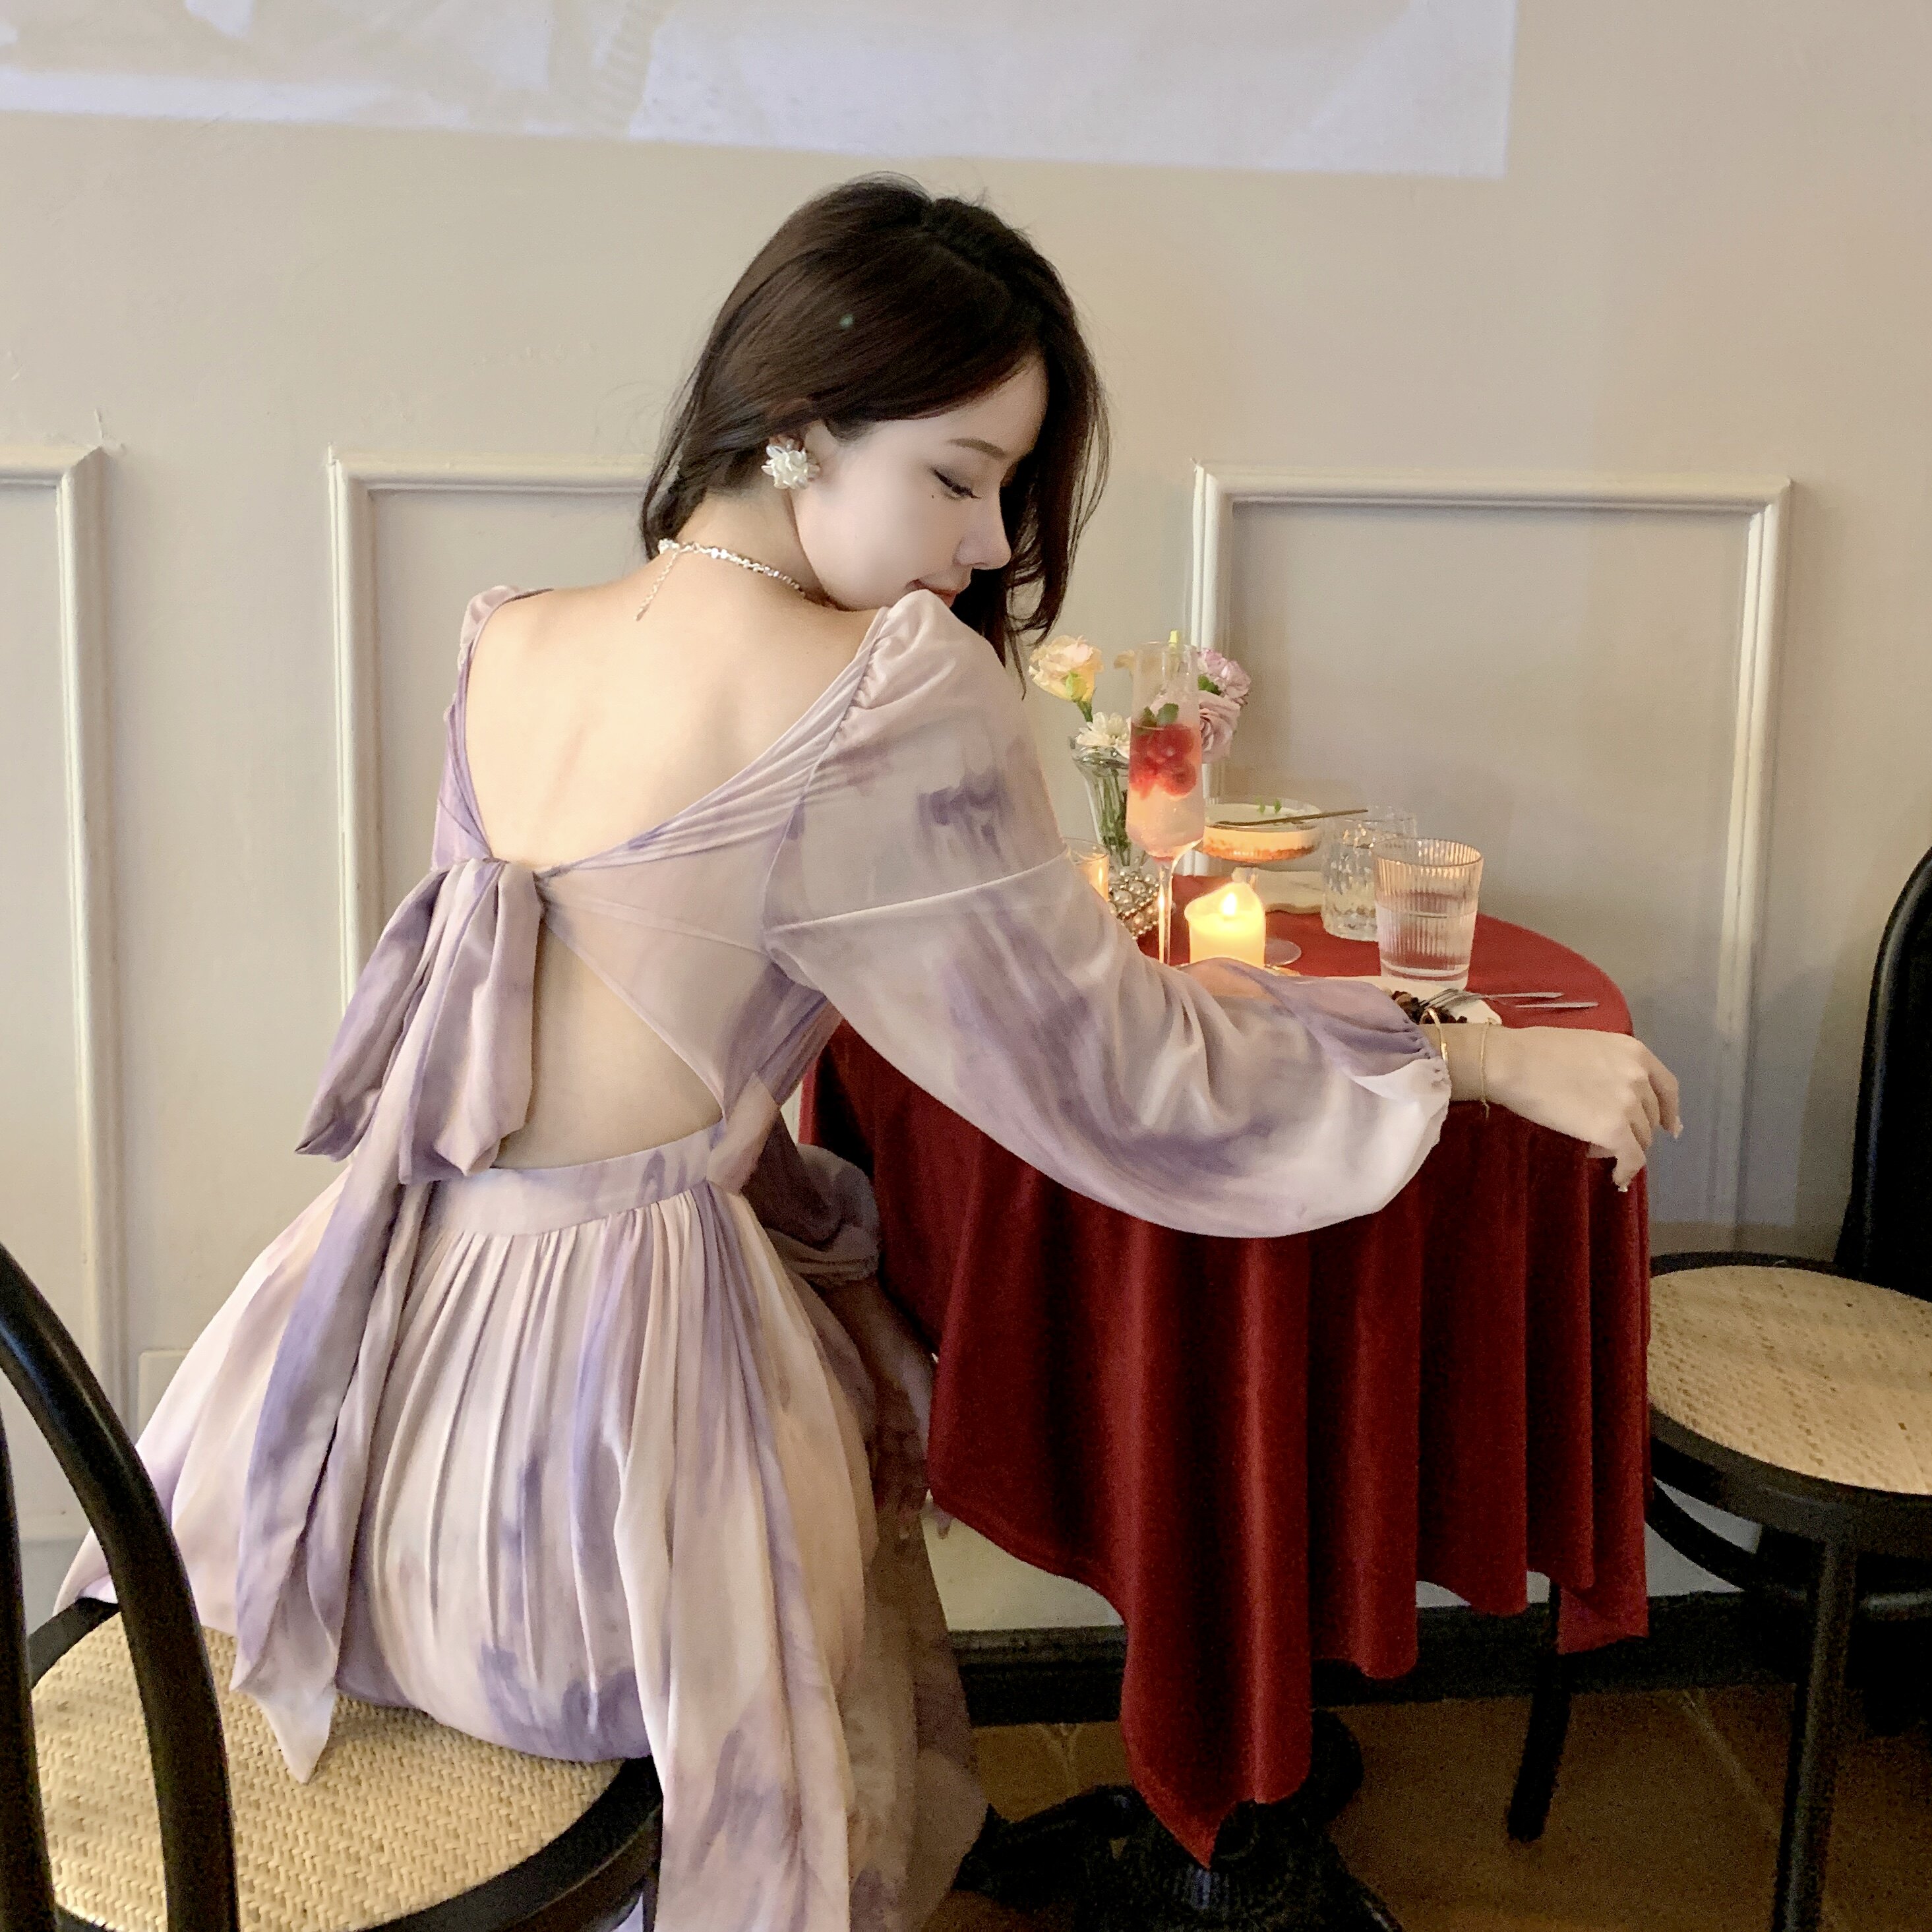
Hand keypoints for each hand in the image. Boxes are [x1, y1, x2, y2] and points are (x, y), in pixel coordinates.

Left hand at [818, 1276, 934, 1538]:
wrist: (858, 1306)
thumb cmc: (893, 1339)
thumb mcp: (918, 1379)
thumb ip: (930, 1422)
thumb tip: (942, 1468)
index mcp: (933, 1406)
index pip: (939, 1458)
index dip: (941, 1492)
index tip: (944, 1529)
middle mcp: (916, 1411)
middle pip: (917, 1463)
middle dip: (913, 1497)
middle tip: (906, 1530)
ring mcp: (895, 1408)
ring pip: (896, 1458)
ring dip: (892, 1487)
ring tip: (887, 1518)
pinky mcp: (874, 1403)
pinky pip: (878, 1443)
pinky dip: (875, 1465)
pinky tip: (868, 1487)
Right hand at [1471, 1026, 1682, 1188]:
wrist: (1513, 1063)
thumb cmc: (1537, 1050)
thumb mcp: (1588, 1046)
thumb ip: (1611, 1067)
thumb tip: (1617, 1095)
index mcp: (1634, 1052)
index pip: (1666, 1086)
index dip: (1668, 1110)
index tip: (1667, 1125)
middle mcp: (1639, 1077)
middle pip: (1651, 1116)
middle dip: (1636, 1130)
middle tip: (1610, 1137)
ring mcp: (1628, 1104)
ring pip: (1641, 1138)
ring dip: (1622, 1146)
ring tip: (1593, 1145)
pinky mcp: (1613, 1130)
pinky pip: (1631, 1158)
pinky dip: (1626, 1170)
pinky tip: (1617, 1177)